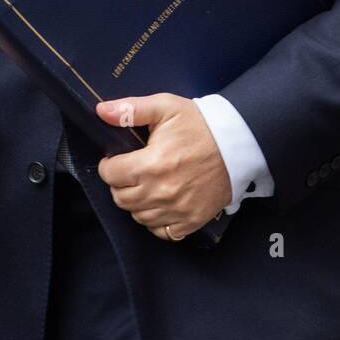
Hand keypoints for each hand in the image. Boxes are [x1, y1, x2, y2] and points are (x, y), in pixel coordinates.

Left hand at [95, 93, 231, 240]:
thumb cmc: (200, 124)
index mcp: (151, 164)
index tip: (115, 160)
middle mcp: (161, 192)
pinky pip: (161, 232)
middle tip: (130, 171)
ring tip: (145, 185)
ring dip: (136, 202)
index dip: (108, 165)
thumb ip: (130, 109)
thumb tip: (102, 111)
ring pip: (138, 216)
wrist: (237, 144)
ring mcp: (177, 210)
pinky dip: (156, 221)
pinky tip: (160, 204)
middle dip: (119, 184)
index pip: (110, 175)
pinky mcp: (191, 220)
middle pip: (120, 198)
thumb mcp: (165, 107)